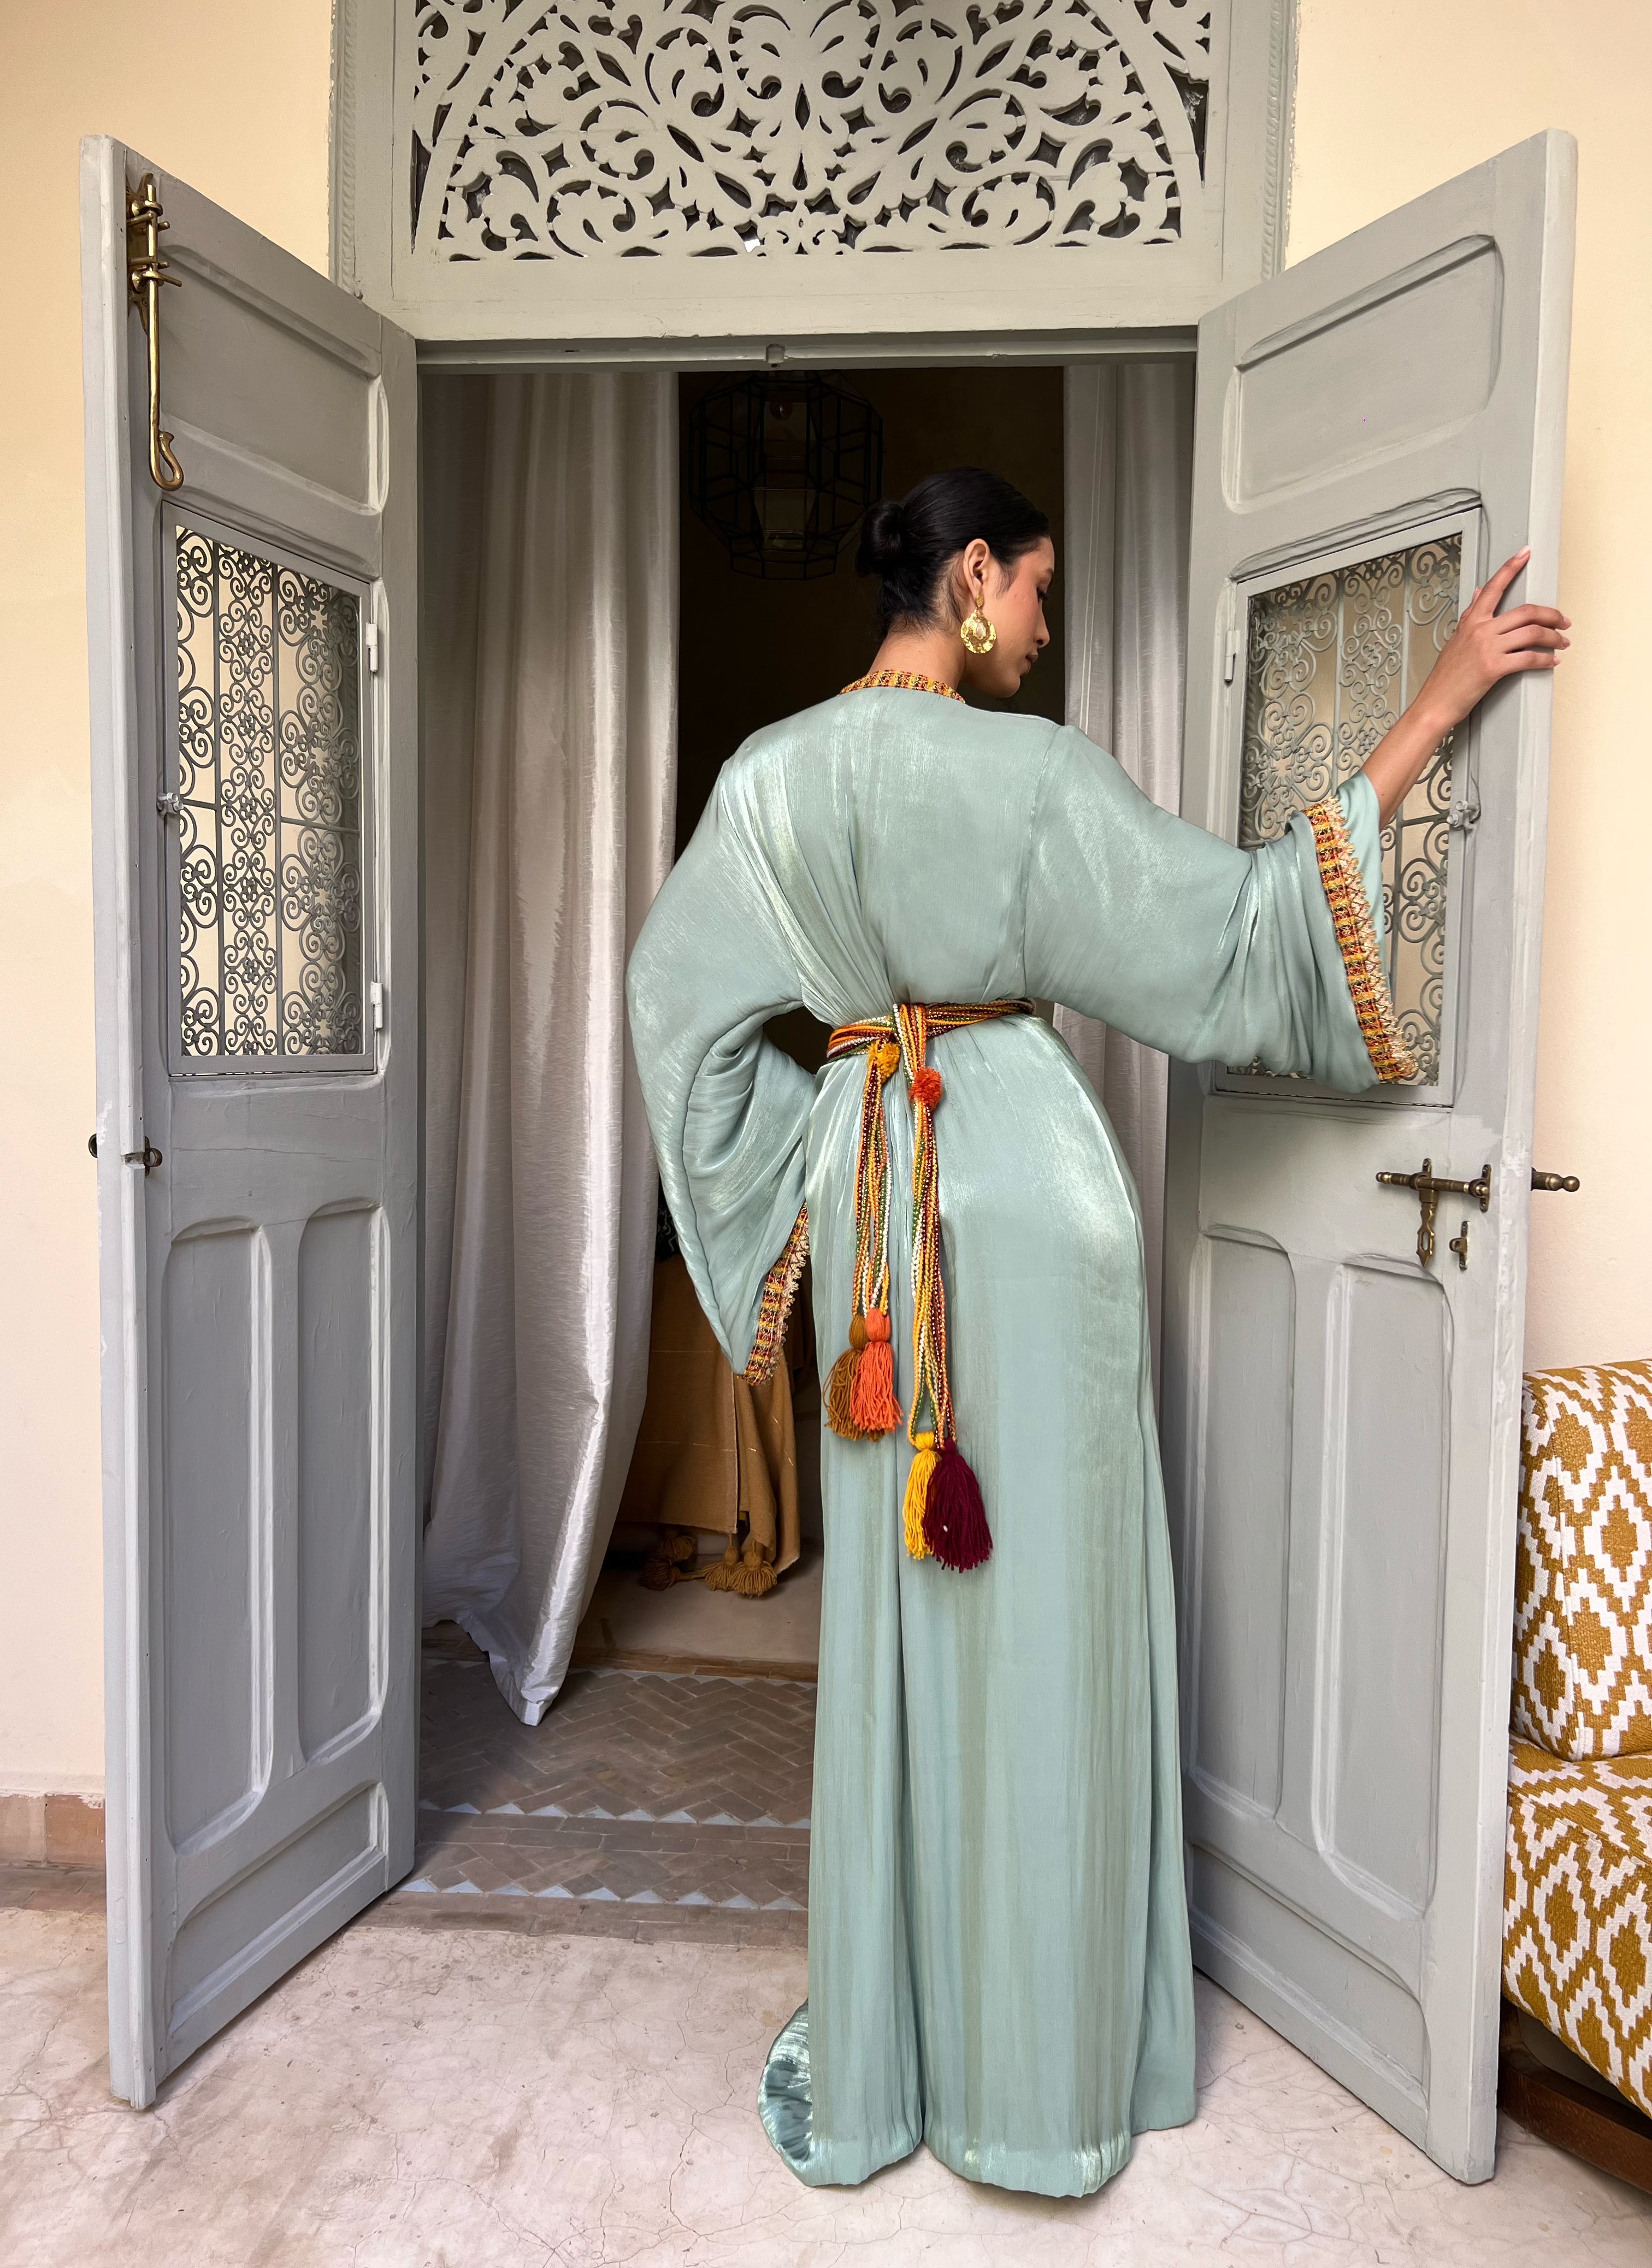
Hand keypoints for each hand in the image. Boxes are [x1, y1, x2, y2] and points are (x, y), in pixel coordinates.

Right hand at [1413, 548, 1569, 735]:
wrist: (1435, 703)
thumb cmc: (1445, 678)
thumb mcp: (1455, 639)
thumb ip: (1471, 615)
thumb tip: (1479, 594)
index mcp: (1472, 621)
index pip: (1494, 587)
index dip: (1511, 567)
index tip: (1525, 554)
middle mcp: (1480, 630)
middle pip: (1527, 612)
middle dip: (1552, 615)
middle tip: (1563, 621)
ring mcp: (1487, 648)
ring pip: (1533, 633)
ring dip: (1554, 637)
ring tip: (1562, 642)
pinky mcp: (1494, 668)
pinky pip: (1529, 658)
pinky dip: (1546, 660)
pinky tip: (1551, 662)